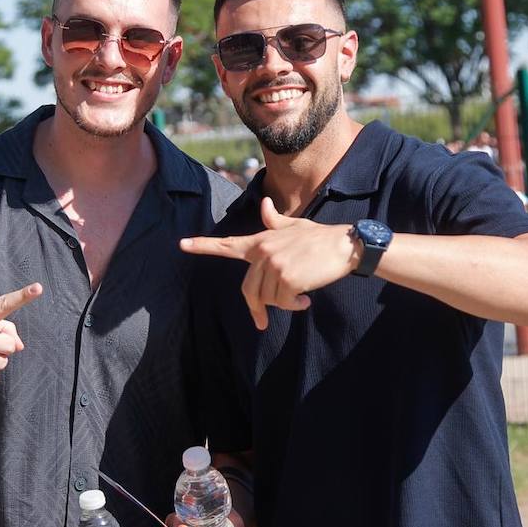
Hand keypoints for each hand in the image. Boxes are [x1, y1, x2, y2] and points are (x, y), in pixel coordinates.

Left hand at [179, 198, 357, 329]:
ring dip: (283, 304)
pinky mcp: (287, 277)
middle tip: (261, 322)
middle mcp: (264, 251)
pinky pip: (283, 302)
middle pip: (248, 290)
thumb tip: (264, 204)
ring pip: (267, 298)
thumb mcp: (295, 226)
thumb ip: (274, 221)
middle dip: (256, 309)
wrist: (344, 245)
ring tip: (300, 296)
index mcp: (262, 240)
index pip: (228, 244)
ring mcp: (274, 264)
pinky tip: (306, 299)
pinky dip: (294, 306)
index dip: (204, 245)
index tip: (183, 244)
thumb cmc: (320, 238)